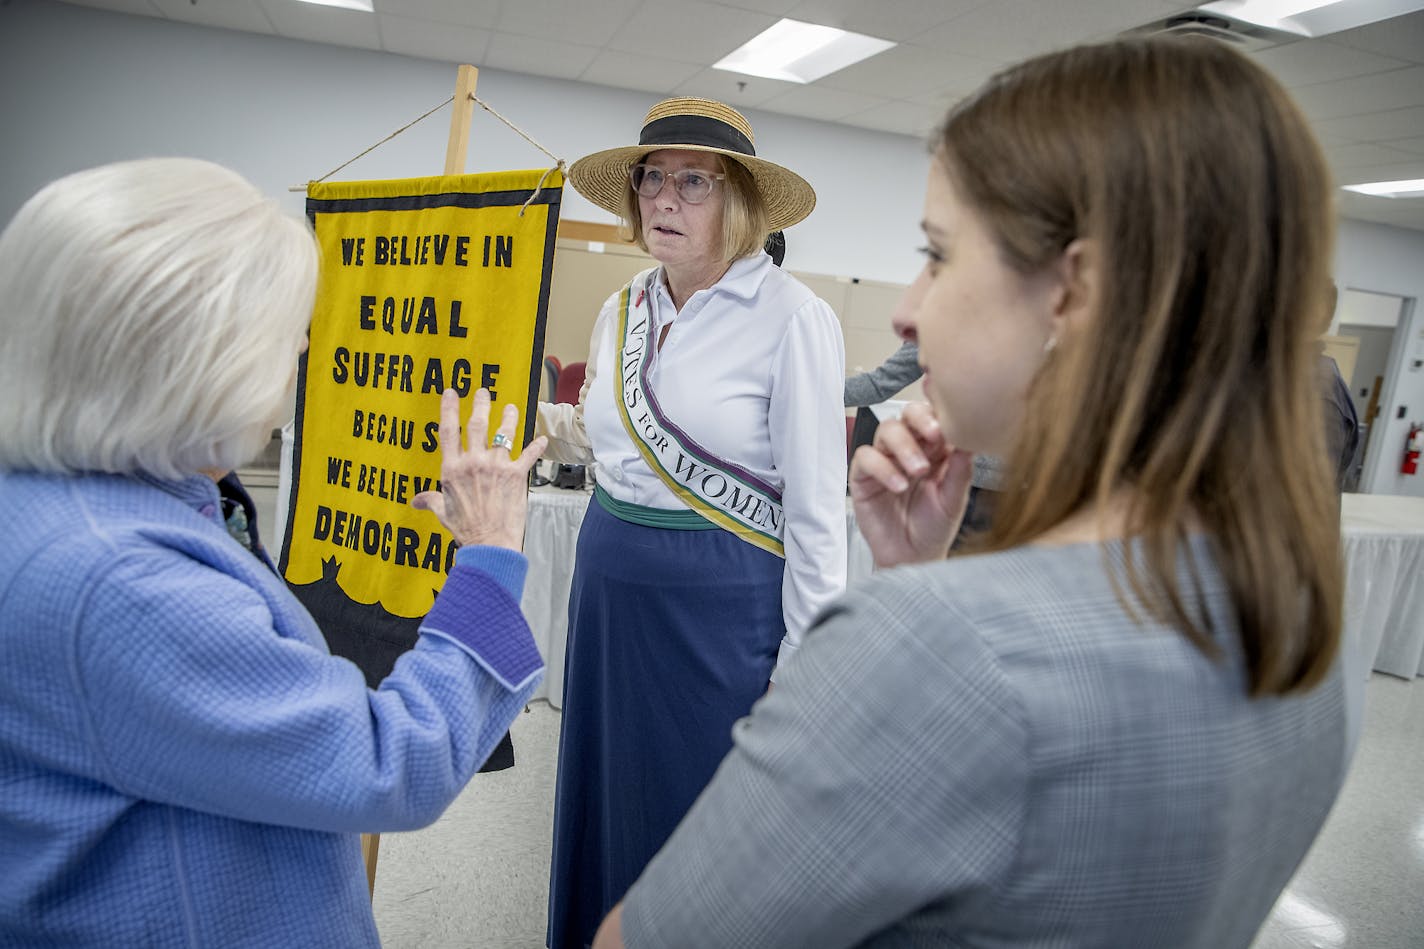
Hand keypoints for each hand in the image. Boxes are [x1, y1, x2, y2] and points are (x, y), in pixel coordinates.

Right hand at [411, 388, 546, 549]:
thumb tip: (416, 500)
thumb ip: (431, 500)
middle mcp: (474, 462)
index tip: (450, 393)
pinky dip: (537, 447)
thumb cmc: (465, 529)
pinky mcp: (516, 475)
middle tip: (483, 392)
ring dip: (509, 418)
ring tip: (511, 408)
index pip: (448, 431)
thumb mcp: (443, 512)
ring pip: (504, 433)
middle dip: (481, 404)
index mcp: (453, 469)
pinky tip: (542, 440)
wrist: (490, 543)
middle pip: (477, 424)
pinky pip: (529, 455)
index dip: (449, 409)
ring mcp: (497, 466)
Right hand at [849, 401, 972, 567]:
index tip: (949, 427)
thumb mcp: (954, 500)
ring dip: (904, 446)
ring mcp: (884, 460)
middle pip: (907, 415)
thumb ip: (960, 470)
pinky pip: (866, 458)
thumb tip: (968, 441)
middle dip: (919, 420)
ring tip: (918, 471)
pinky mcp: (863, 477)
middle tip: (934, 436)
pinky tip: (899, 485)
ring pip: (886, 430)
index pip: (933, 417)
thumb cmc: (934, 529)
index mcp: (934, 450)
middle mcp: (909, 449)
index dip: (938, 414)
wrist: (913, 559)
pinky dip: (882, 468)